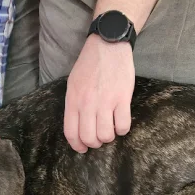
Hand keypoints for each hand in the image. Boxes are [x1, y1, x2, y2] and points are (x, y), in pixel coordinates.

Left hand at [64, 34, 134, 152]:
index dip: (77, 146)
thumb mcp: (73, 84)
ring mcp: (105, 102)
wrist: (107, 45)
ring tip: (111, 129)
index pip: (71, 133)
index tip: (83, 149)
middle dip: (95, 143)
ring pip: (106, 135)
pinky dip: (122, 129)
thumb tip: (78, 127)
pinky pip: (123, 126)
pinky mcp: (122, 99)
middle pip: (89, 138)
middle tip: (99, 138)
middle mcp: (87, 103)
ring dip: (109, 137)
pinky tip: (121, 123)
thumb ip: (74, 106)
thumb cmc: (89, 65)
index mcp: (73, 100)